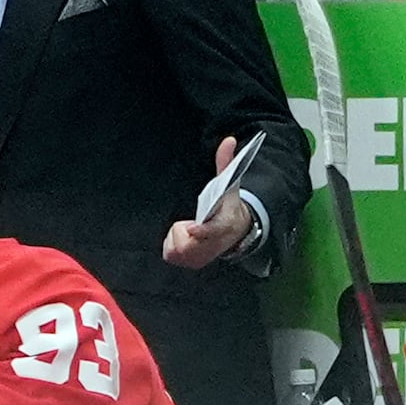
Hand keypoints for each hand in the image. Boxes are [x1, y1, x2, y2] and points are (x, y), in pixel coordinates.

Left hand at [164, 136, 255, 269]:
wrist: (236, 233)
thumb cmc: (227, 205)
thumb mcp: (229, 184)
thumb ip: (225, 163)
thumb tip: (228, 140)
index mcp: (224, 224)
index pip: (211, 230)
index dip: (201, 231)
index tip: (192, 229)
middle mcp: (214, 245)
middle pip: (185, 240)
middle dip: (183, 229)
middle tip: (193, 223)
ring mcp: (203, 257)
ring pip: (175, 246)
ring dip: (178, 236)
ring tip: (191, 232)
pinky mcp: (191, 264)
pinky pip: (169, 254)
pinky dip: (173, 245)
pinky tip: (187, 241)